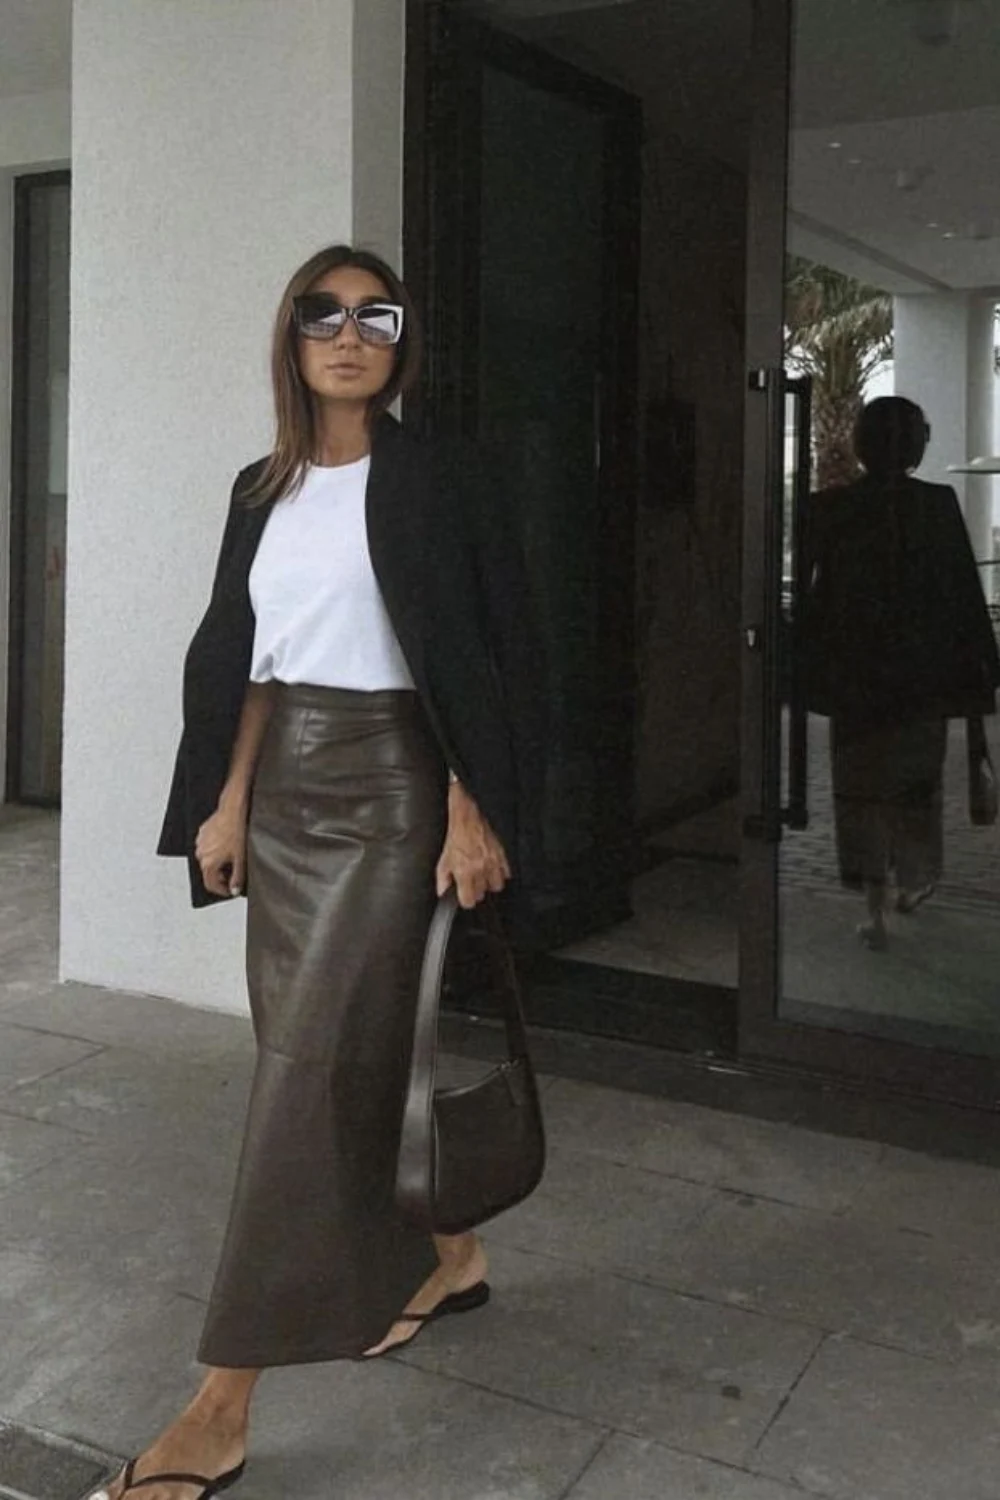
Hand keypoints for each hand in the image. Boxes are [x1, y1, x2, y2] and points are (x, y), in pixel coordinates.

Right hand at [195, 802, 247, 897]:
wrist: (233, 811)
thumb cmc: (237, 831)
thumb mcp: (241, 859)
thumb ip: (237, 877)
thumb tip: (235, 890)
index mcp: (208, 862)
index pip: (210, 885)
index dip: (221, 891)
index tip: (229, 891)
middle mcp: (201, 854)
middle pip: (208, 873)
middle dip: (221, 877)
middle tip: (233, 876)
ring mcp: (200, 843)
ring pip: (207, 860)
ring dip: (217, 863)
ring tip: (231, 860)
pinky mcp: (202, 833)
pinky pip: (207, 847)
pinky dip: (215, 851)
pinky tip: (226, 847)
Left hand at [436, 783, 510, 908]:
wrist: (469, 815)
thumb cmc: (456, 834)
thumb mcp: (443, 857)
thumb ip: (442, 878)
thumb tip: (442, 892)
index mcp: (464, 872)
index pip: (469, 901)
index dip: (465, 899)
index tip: (464, 895)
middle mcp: (480, 869)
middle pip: (482, 895)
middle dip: (476, 889)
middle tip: (470, 880)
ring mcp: (493, 863)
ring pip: (496, 886)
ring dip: (489, 882)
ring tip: (482, 874)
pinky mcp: (503, 856)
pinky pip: (506, 873)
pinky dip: (500, 872)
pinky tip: (492, 866)